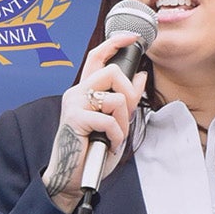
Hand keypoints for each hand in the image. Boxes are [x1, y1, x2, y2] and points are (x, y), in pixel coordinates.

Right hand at [41, 30, 147, 213]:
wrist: (73, 176)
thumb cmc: (91, 150)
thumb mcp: (115, 121)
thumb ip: (126, 99)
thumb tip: (141, 76)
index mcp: (84, 90)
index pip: (97, 57)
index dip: (115, 43)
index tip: (131, 37)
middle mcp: (76, 92)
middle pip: (112, 72)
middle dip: (128, 94)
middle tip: (126, 115)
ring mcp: (74, 104)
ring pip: (115, 97)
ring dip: (123, 121)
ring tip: (114, 136)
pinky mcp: (75, 119)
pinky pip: (109, 119)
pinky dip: (116, 135)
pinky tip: (108, 144)